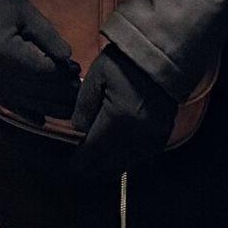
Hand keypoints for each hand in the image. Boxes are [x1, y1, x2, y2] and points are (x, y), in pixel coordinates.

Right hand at [0, 0, 80, 120]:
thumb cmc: (1, 9)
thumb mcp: (27, 15)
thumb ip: (49, 37)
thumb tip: (68, 58)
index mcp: (6, 52)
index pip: (42, 71)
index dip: (63, 74)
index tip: (77, 70)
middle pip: (37, 91)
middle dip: (62, 93)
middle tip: (80, 89)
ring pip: (27, 104)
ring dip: (51, 107)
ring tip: (70, 104)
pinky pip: (12, 107)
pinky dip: (29, 114)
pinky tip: (44, 118)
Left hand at [68, 44, 177, 176]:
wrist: (163, 58)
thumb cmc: (126, 63)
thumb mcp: (97, 75)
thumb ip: (83, 106)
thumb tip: (77, 130)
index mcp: (117, 121)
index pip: (90, 156)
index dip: (75, 165)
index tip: (64, 166)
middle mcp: (136, 138)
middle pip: (106, 168)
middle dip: (89, 169)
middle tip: (75, 164)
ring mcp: (151, 141)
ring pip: (122, 167)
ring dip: (105, 167)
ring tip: (92, 158)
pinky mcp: (161, 139)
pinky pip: (137, 159)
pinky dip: (122, 159)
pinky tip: (113, 150)